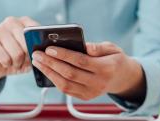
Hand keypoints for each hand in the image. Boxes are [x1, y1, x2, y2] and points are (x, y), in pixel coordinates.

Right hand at [0, 16, 39, 95]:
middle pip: (28, 43)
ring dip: (18, 63)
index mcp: (24, 21)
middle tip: (24, 61)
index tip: (37, 53)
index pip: (37, 30)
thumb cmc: (16, 56)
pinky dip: (8, 65)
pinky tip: (5, 62)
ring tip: (15, 62)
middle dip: (28, 57)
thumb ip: (36, 49)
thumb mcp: (29, 52)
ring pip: (18, 53)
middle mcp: (12, 22)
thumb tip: (40, 52)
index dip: (39, 45)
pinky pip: (6, 59)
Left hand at [31, 42, 145, 100]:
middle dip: (51, 63)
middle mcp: (99, 83)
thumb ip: (99, 47)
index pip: (81, 61)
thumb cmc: (114, 59)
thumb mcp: (113, 48)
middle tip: (37, 54)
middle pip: (70, 74)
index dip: (64, 55)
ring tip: (38, 62)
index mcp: (107, 68)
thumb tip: (85, 46)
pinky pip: (66, 90)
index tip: (49, 49)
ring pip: (65, 85)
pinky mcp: (85, 97)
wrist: (122, 78)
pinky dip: (54, 80)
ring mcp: (92, 92)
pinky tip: (47, 70)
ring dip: (49, 73)